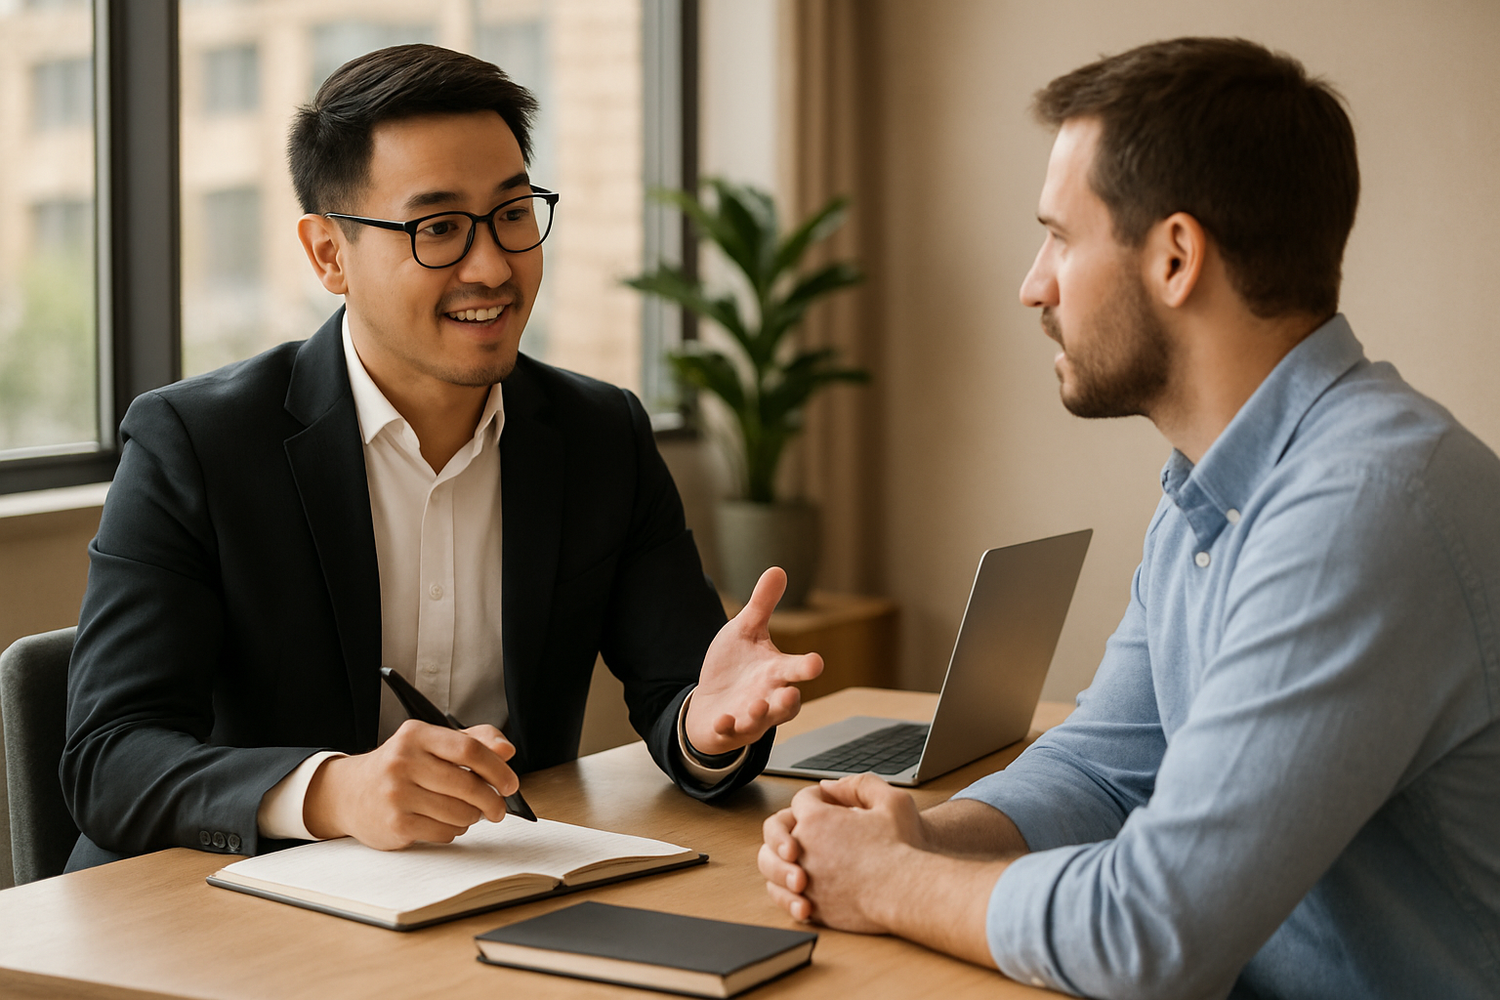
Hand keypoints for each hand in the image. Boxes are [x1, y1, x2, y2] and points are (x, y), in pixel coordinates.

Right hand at [303, 720, 517, 849]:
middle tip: (498, 808)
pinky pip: (444, 832)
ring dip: (472, 817)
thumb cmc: (401, 766)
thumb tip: (506, 749)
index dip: (497, 768)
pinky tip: (445, 822)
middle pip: (467, 785)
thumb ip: (473, 740)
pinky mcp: (395, 824)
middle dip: (492, 801)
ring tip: (466, 813)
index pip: (468, 749)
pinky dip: (453, 831)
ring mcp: (396, 794)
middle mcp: (403, 761)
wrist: (349, 793)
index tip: (510, 784)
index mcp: (416, 735)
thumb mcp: (431, 743)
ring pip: (459, 813)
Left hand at [685, 567, 823, 754]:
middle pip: (788, 703)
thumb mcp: (745, 631)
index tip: (816, 662)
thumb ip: (762, 606)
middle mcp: (769, 696)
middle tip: (792, 693)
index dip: (806, 667)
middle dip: (790, 699)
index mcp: (776, 672)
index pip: (797, 670)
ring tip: (759, 704)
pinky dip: (728, 727)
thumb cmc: (735, 665)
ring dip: (762, 715)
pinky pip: (731, 733)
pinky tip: (723, 719)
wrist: (712, 699)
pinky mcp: (730, 729)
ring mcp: (751, 717)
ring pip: (763, 722)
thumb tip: (777, 569)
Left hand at [758, 773, 927, 932]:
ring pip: (771, 866)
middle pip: (774, 831)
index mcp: (817, 819)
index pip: (801, 801)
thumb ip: (860, 784)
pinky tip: (803, 890)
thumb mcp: (891, 801)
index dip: (816, 799)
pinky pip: (784, 897)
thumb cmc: (901, 849)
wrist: (905, 892)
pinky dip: (787, 893)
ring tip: (803, 866)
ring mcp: (805, 879)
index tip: (829, 807)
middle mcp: (803, 848)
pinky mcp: (812, 906)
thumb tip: (830, 786)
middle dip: (787, 830)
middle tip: (809, 834)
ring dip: (782, 863)